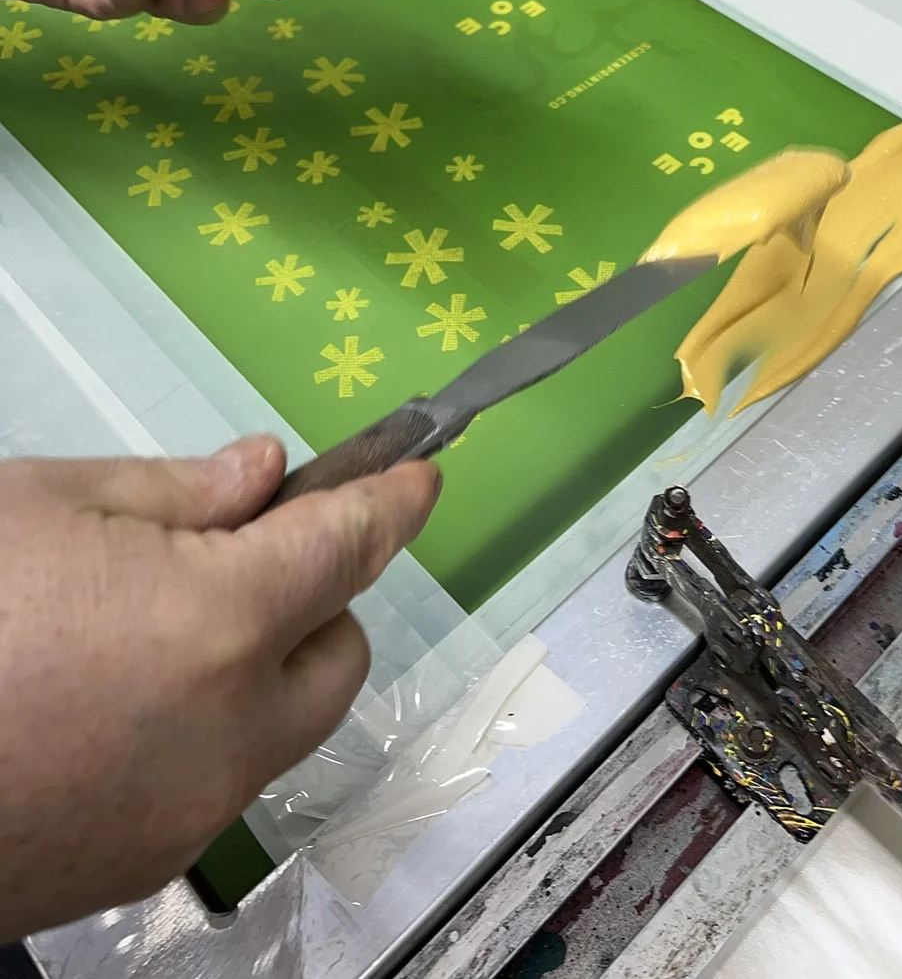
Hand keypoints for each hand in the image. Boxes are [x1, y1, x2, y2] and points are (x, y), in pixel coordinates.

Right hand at [0, 438, 440, 939]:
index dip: (394, 501)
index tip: (421, 477)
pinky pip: (221, 776)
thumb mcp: (43, 505)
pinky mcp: (146, 863)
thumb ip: (176, 490)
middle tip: (234, 555)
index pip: (349, 547)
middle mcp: (231, 729)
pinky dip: (206, 727)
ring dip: (261, 664)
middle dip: (313, 594)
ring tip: (151, 628)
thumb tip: (262, 475)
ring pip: (284, 720)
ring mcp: (193, 809)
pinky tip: (113, 698)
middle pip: (338, 650)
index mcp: (218, 621)